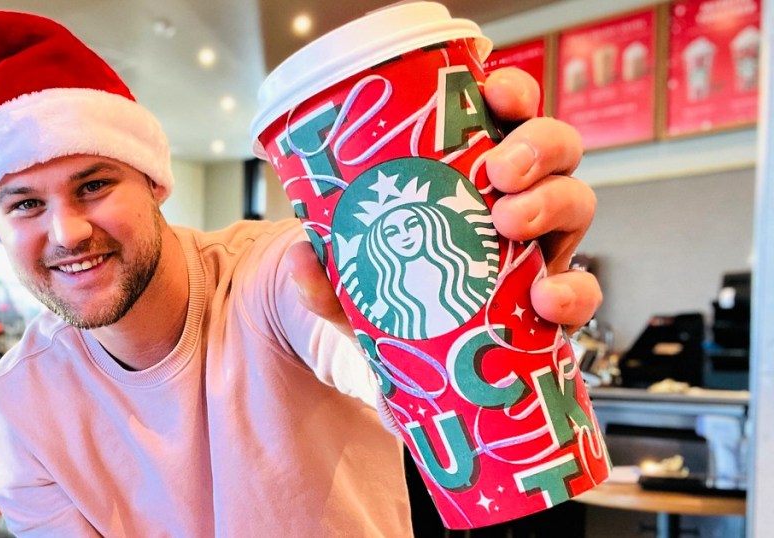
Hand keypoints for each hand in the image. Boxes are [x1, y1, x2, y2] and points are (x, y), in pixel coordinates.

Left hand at [288, 67, 600, 336]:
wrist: (416, 369)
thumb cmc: (393, 302)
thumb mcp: (352, 288)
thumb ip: (325, 278)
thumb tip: (303, 257)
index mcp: (474, 174)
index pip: (505, 116)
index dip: (511, 94)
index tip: (494, 93)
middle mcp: (517, 199)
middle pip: (556, 147)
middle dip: (535, 146)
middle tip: (499, 172)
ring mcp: (542, 247)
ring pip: (577, 201)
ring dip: (551, 203)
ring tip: (509, 223)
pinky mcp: (555, 300)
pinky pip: (583, 288)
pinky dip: (571, 291)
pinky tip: (544, 297)